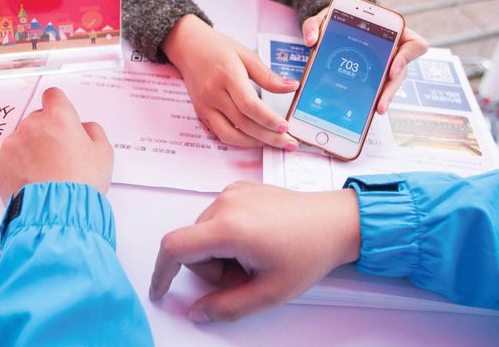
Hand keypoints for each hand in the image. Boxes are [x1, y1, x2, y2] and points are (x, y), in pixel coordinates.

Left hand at [0, 88, 113, 201]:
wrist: (57, 212)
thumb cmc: (82, 183)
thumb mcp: (104, 153)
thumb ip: (93, 131)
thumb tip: (82, 128)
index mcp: (58, 117)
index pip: (53, 95)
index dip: (58, 106)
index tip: (60, 117)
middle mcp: (31, 125)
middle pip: (36, 119)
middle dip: (45, 133)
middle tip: (57, 157)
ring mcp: (12, 144)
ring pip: (20, 140)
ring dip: (29, 151)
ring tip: (44, 175)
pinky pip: (7, 159)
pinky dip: (16, 168)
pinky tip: (30, 182)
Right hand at [150, 182, 359, 322]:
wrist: (336, 221)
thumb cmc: (310, 251)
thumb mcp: (270, 292)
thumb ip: (227, 306)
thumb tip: (198, 311)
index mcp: (229, 228)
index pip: (175, 247)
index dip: (162, 272)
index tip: (161, 290)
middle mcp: (225, 203)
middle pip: (191, 244)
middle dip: (211, 269)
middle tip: (245, 278)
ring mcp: (232, 192)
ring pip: (204, 232)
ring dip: (220, 253)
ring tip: (254, 258)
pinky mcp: (240, 187)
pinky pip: (217, 217)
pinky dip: (227, 235)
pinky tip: (256, 241)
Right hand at [162, 15, 299, 149]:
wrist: (187, 47)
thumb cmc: (217, 48)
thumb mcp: (246, 54)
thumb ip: (268, 75)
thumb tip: (292, 87)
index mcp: (227, 75)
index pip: (249, 105)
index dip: (268, 119)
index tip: (286, 127)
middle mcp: (213, 94)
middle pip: (243, 124)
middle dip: (269, 137)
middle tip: (289, 143)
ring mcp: (205, 106)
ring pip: (230, 135)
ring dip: (254, 144)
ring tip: (273, 143)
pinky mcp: (201, 113)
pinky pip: (220, 134)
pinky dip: (239, 140)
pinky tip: (254, 139)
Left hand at [302, 8, 427, 113]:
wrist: (334, 28)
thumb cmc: (336, 20)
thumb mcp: (324, 18)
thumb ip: (314, 25)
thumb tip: (311, 41)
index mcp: (389, 32)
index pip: (414, 44)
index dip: (406, 58)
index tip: (391, 69)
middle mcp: (391, 51)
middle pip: (401, 72)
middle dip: (391, 90)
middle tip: (380, 105)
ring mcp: (384, 66)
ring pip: (391, 85)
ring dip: (383, 99)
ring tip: (373, 112)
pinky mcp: (372, 78)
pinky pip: (377, 90)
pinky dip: (370, 100)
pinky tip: (359, 112)